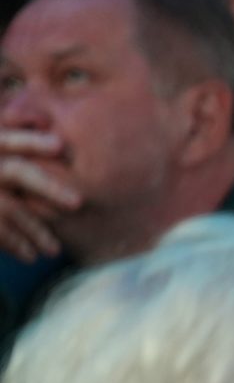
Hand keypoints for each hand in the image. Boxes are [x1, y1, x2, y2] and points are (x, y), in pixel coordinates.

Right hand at [0, 129, 77, 261]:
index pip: (7, 140)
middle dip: (48, 187)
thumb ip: (17, 131)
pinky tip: (30, 256)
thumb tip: (50, 125)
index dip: (31, 141)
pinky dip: (13, 244)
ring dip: (35, 230)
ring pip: (9, 208)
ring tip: (54, 251)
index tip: (60, 145)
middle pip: (15, 171)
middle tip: (78, 202)